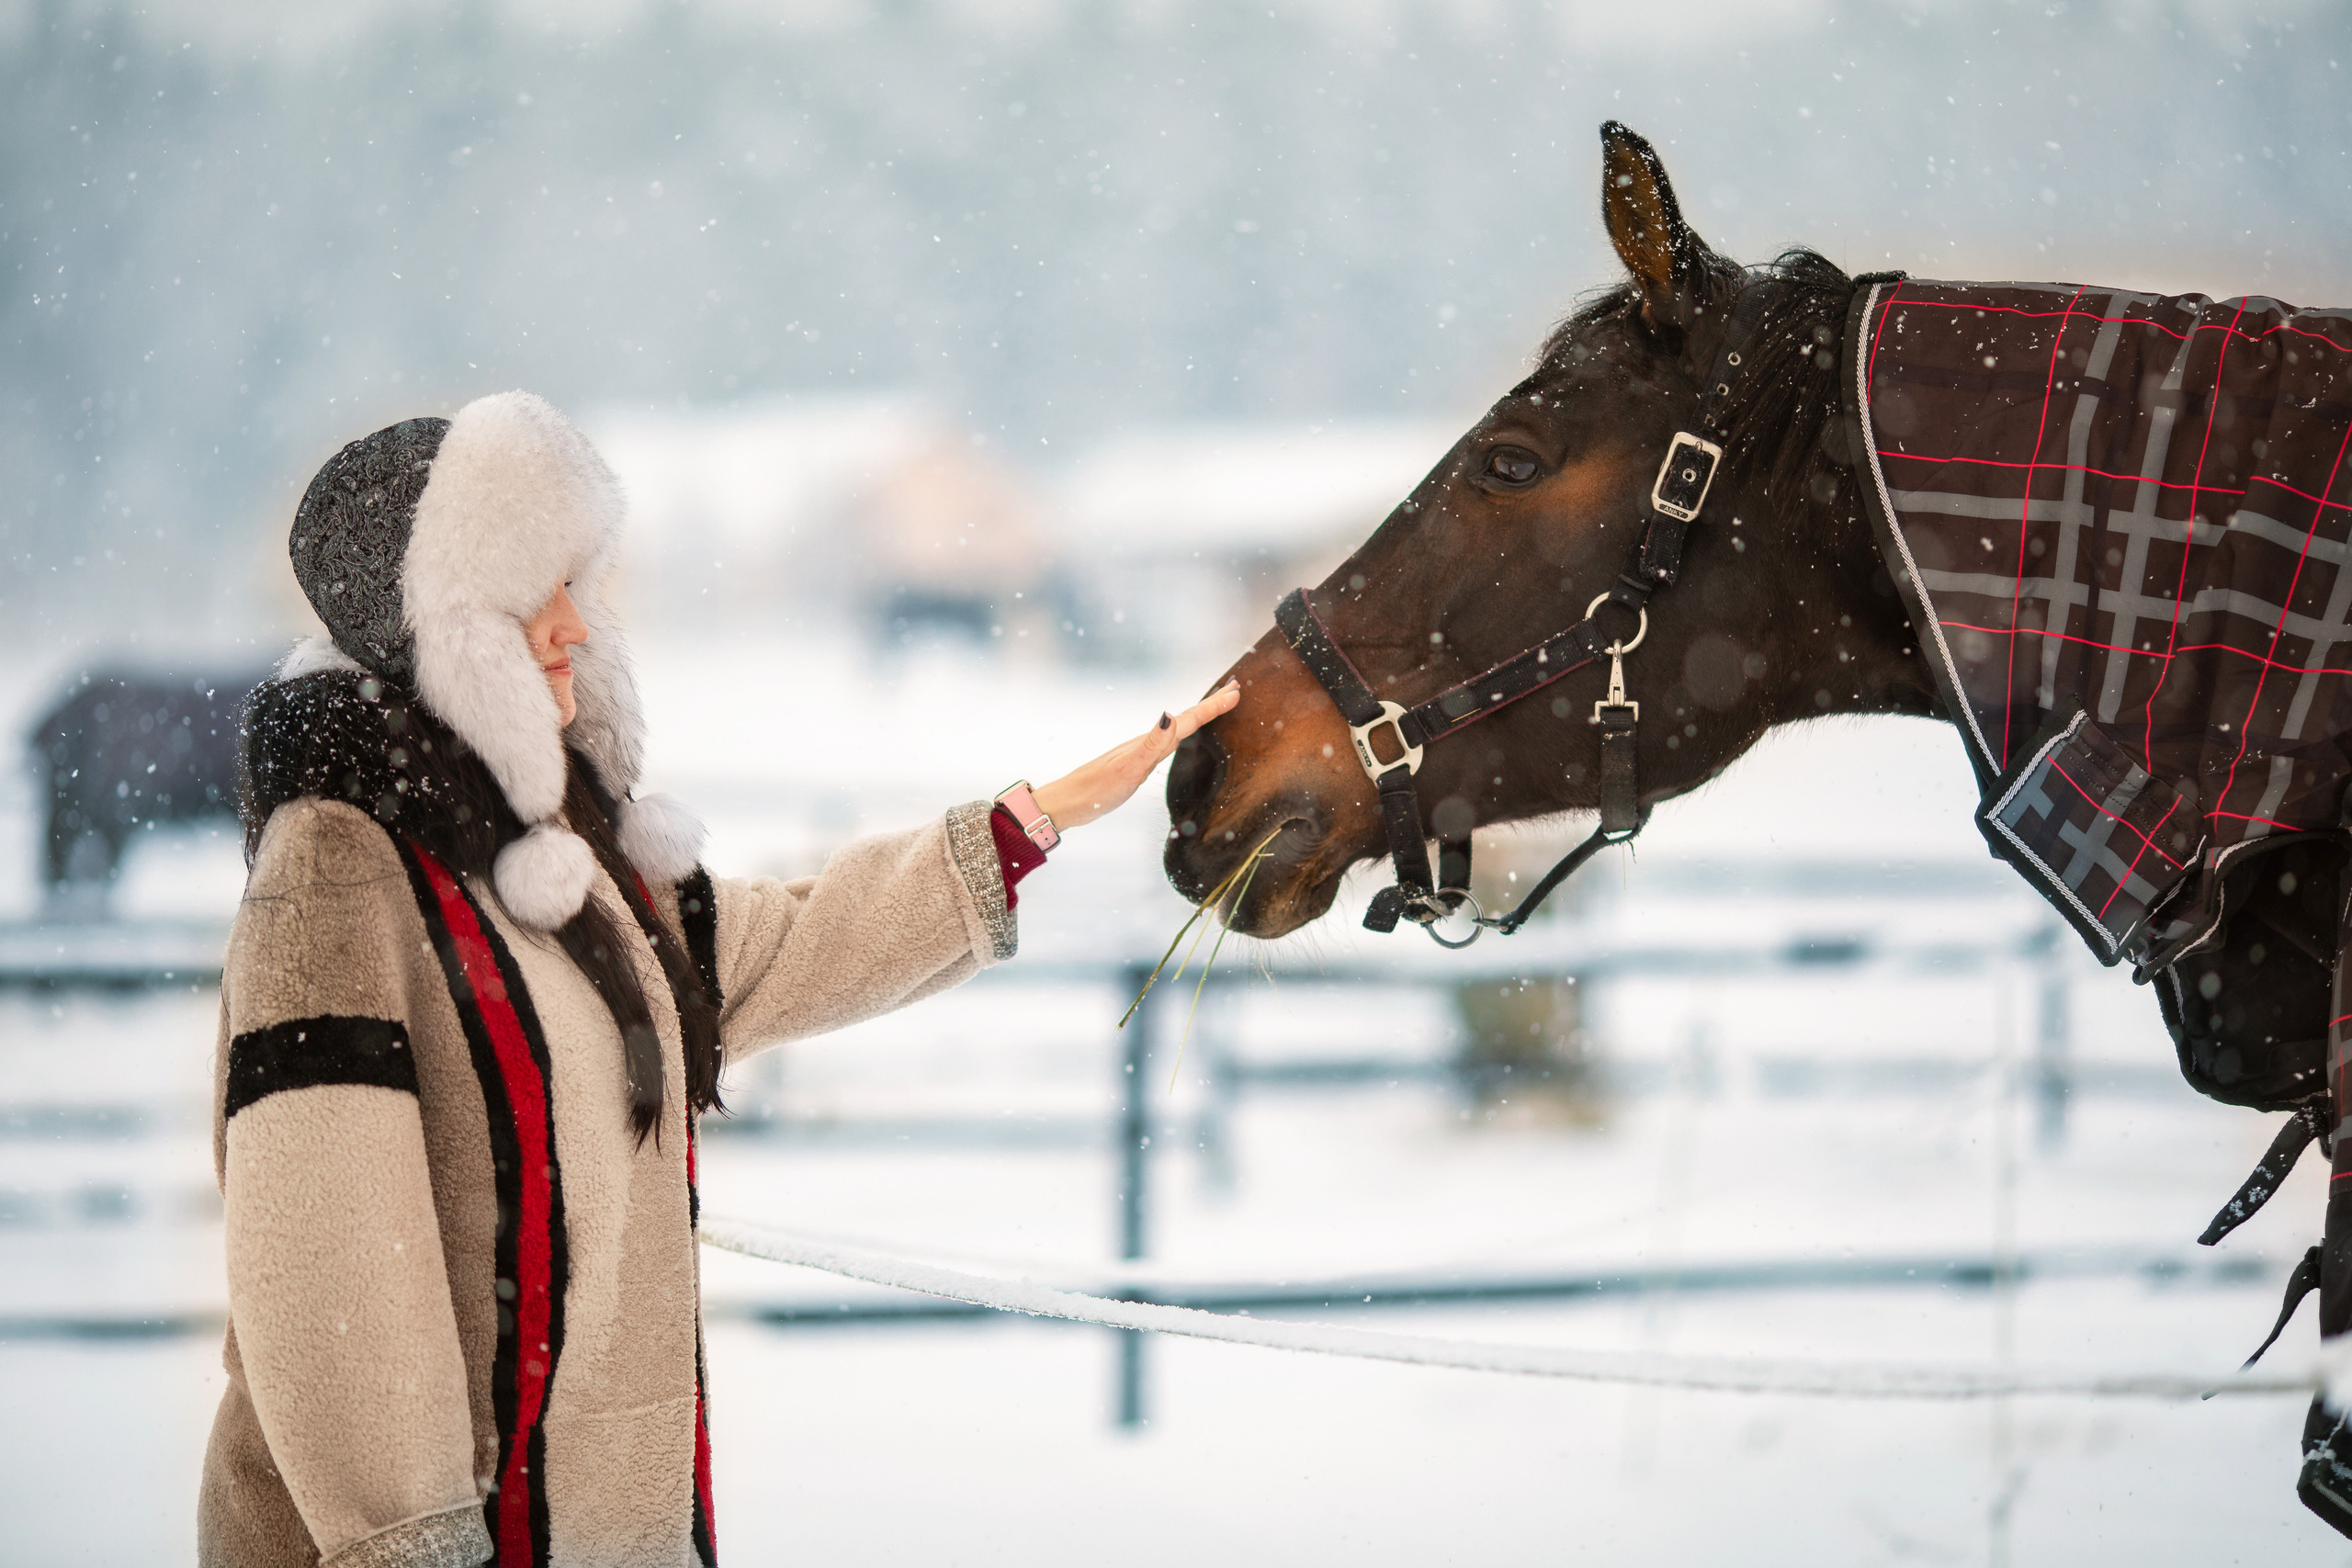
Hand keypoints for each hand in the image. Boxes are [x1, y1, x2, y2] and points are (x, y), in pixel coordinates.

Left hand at [1031, 680, 1240, 830]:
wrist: (1066, 803)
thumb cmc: (1096, 791)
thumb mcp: (1127, 770)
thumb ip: (1150, 746)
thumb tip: (1169, 715)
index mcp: (1148, 743)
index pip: (1186, 720)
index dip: (1211, 707)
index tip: (1236, 691)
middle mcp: (1146, 743)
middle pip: (1184, 719)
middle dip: (1210, 705)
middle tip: (1234, 690)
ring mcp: (1140, 753)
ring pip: (1176, 729)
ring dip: (1197, 717)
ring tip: (1214, 707)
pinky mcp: (1134, 764)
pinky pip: (1166, 743)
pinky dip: (1180, 734)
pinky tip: (1177, 737)